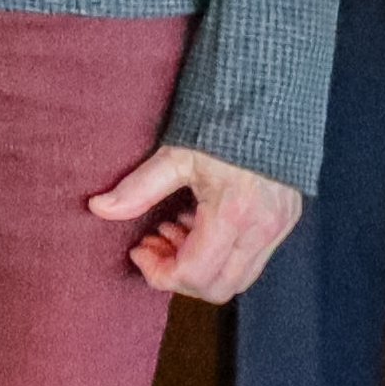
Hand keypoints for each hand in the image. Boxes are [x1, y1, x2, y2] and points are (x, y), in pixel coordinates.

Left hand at [94, 142, 303, 300]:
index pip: (194, 274)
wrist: (269, 96)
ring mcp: (279, 228)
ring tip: (173, 228)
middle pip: (217, 289)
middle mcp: (262, 228)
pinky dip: (220, 254)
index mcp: (233, 213)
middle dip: (178, 276)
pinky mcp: (286, 222)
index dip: (159, 273)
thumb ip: (137, 188)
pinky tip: (198, 222)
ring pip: (237, 280)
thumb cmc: (222, 121)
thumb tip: (99, 208)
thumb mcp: (176, 154)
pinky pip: (252, 260)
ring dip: (199, 267)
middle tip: (154, 244)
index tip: (139, 249)